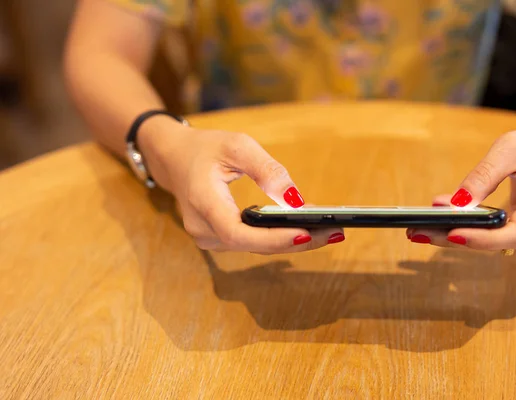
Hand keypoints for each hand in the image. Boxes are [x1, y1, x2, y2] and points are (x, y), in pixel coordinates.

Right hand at [150, 125, 343, 253]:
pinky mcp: (218, 238)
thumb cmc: (204, 148)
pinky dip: (278, 237)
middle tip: (335, 231)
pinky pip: (252, 242)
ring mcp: (208, 238)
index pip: (240, 234)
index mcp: (204, 203)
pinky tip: (306, 229)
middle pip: (254, 245)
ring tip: (329, 230)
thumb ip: (267, 170)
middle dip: (297, 241)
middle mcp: (203, 229)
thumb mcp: (237, 145)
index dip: (273, 239)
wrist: (173, 158)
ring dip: (291, 240)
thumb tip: (295, 200)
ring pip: (255, 247)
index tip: (307, 233)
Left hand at [407, 122, 515, 251]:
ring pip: (495, 245)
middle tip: (417, 232)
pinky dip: (471, 233)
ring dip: (458, 237)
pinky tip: (443, 226)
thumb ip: (482, 175)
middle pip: (500, 243)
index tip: (450, 234)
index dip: (483, 238)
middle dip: (456, 238)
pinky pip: (497, 240)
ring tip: (422, 228)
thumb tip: (455, 203)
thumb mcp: (510, 148)